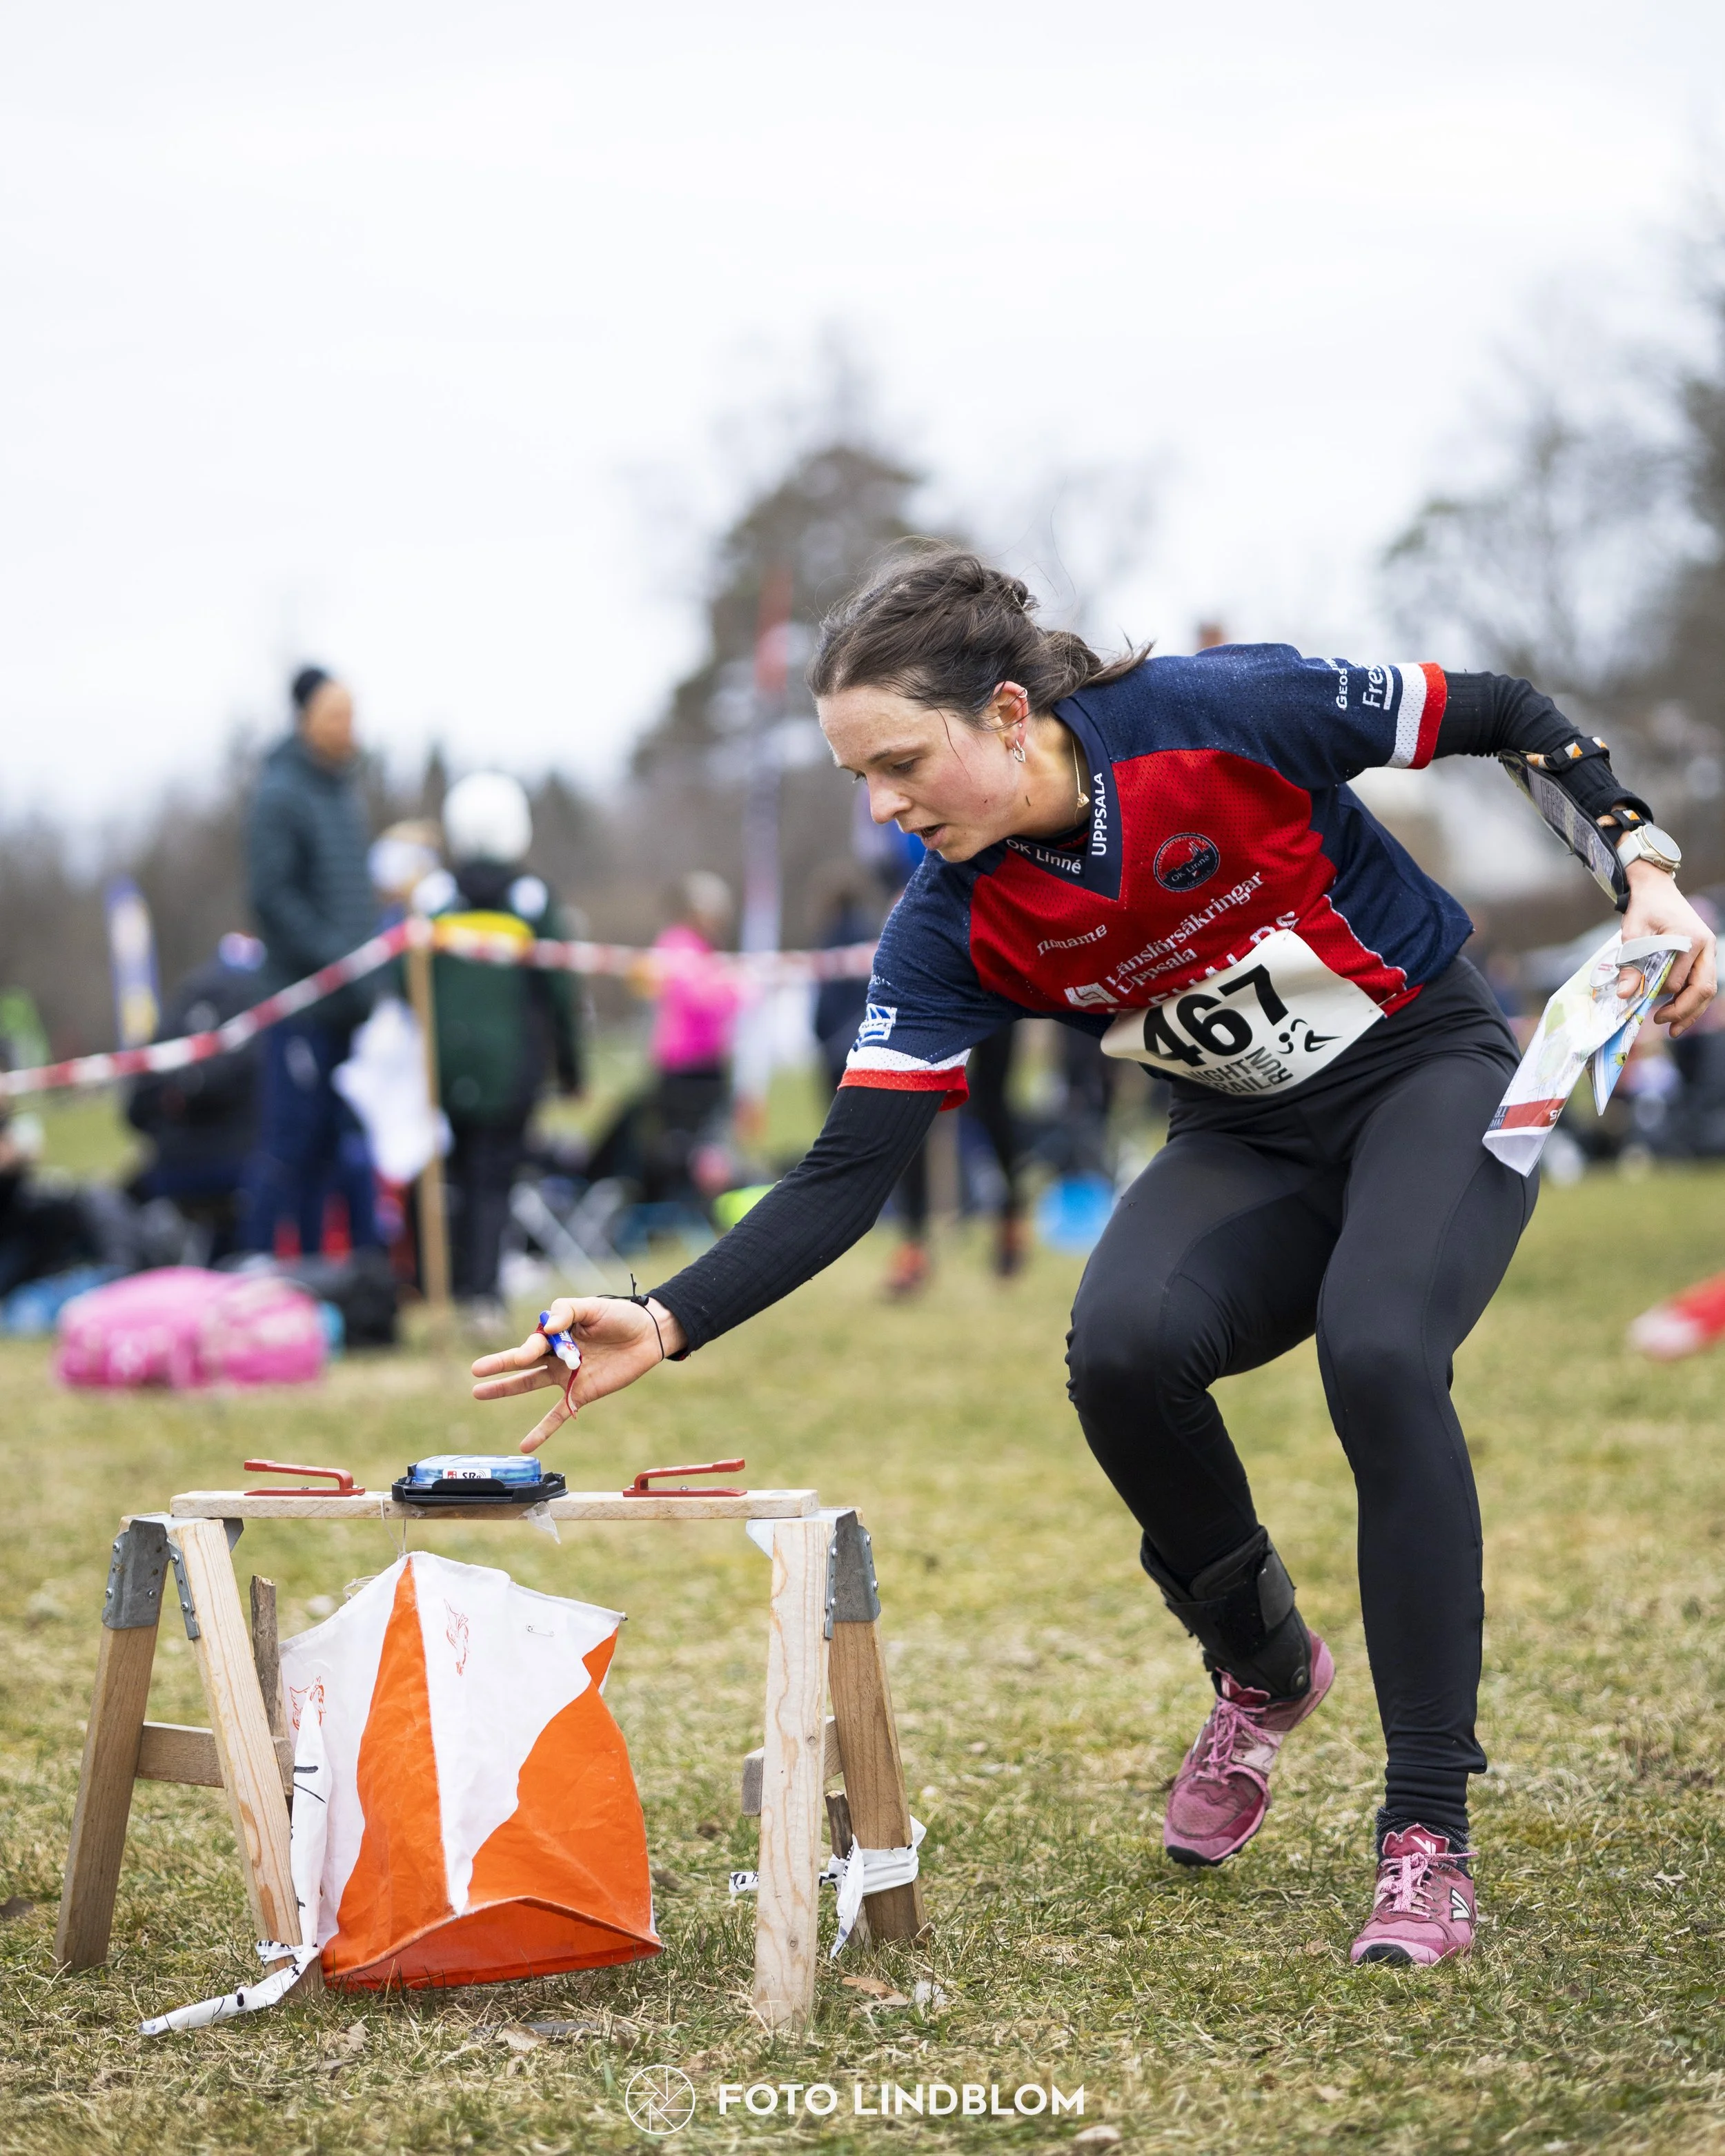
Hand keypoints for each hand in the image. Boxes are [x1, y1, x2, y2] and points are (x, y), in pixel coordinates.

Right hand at [469, 1296, 686, 1452]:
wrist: (648, 1335)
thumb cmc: (620, 1316)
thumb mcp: (593, 1307)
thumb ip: (567, 1312)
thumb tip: (547, 1326)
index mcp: (557, 1332)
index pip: (536, 1340)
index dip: (532, 1346)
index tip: (532, 1350)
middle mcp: (556, 1354)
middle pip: (523, 1361)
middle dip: (499, 1365)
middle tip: (475, 1370)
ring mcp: (566, 1375)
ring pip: (530, 1383)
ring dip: (505, 1389)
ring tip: (479, 1393)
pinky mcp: (580, 1393)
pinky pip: (557, 1414)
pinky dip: (542, 1430)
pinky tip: (525, 1445)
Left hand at [1620, 861, 1717, 1036]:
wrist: (1656, 888)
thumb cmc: (1643, 908)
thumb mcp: (1632, 934)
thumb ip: (1630, 964)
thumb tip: (1626, 995)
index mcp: (1690, 939)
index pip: (1677, 980)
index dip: (1658, 994)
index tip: (1639, 998)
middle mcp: (1706, 946)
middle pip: (1703, 989)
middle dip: (1683, 1012)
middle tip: (1659, 1023)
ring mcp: (1709, 950)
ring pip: (1707, 989)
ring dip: (1691, 1011)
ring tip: (1672, 1029)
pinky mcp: (1705, 954)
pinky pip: (1703, 982)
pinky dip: (1692, 1000)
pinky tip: (1678, 1014)